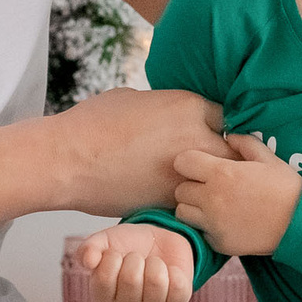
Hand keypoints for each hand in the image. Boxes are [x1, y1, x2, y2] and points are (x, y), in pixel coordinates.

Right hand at [51, 88, 227, 215]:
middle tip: (216, 167)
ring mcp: (186, 173)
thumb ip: (161, 106)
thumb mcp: (134, 99)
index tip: (212, 135)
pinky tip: (181, 202)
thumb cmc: (93, 123)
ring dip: (212, 185)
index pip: (225, 117)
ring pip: (216, 182)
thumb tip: (167, 111)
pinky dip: (190, 203)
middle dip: (226, 159)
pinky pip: (193, 202)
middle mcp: (195, 138)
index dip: (218, 127)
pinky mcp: (170, 201)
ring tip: (204, 188)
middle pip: (233, 152)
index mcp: (188, 106)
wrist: (69, 160)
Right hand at [76, 223, 196, 301]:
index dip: (112, 257)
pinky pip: (178, 286)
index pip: (103, 279)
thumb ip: (90, 248)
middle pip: (131, 279)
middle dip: (135, 258)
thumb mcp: (105, 241)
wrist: (159, 241)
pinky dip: (175, 271)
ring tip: (152, 265)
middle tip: (136, 259)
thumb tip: (87, 260)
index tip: (116, 254)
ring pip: (156, 281)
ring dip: (156, 263)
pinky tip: (168, 272)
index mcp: (103, 297)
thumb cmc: (129, 245)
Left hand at [174, 132, 301, 256]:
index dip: (190, 162)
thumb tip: (228, 136)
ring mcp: (214, 223)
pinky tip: (225, 222)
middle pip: (180, 190)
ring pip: (183, 213)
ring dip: (193, 208)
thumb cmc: (285, 187)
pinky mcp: (219, 243)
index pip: (182, 162)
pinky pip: (200, 232)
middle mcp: (212, 198)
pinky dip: (207, 227)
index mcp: (222, 173)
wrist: (300, 224)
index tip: (201, 166)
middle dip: (191, 186)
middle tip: (209, 187)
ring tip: (212, 206)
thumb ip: (244, 143)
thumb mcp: (267, 158)